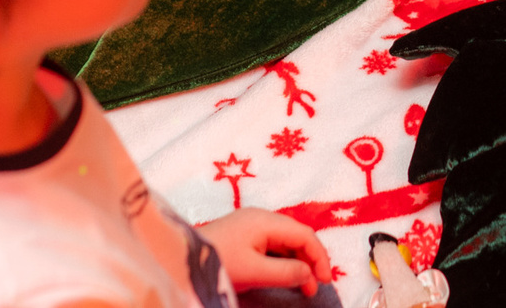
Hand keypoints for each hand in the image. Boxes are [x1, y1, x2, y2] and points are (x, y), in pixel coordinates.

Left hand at [200, 209, 328, 297]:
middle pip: (296, 235)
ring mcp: (251, 225)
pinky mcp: (243, 236)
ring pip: (285, 241)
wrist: (180, 259)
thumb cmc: (217, 262)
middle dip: (310, 260)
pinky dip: (283, 261)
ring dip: (297, 262)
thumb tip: (310, 274)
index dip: (319, 256)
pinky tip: (285, 276)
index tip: (326, 280)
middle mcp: (261, 218)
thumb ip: (285, 272)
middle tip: (315, 287)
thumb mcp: (254, 272)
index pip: (304, 234)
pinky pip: (272, 245)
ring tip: (303, 287)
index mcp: (265, 221)